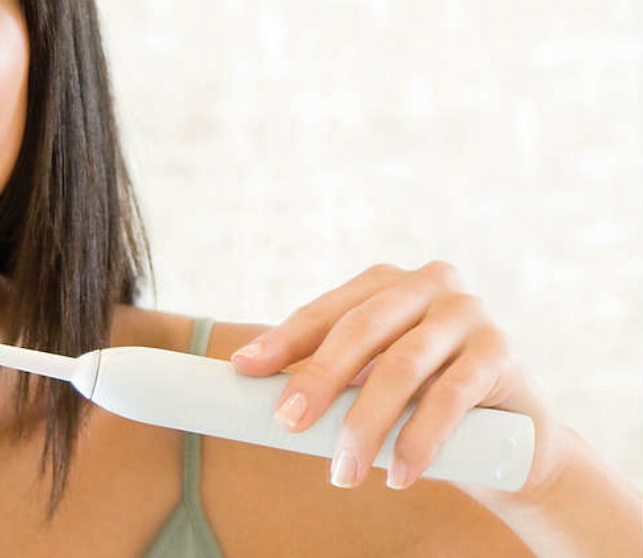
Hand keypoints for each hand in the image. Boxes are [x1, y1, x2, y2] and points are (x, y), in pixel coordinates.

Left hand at [229, 261, 566, 495]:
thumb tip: (248, 377)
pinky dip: (420, 438)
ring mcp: (470, 313)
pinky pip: (452, 395)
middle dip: (318, 379)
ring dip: (366, 424)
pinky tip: (399, 474)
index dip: (283, 340)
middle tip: (287, 425)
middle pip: (360, 330)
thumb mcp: (370, 381)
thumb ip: (325, 376)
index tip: (245, 369)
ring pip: (402, 366)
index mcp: (386, 284)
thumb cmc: (421, 401)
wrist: (513, 436)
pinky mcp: (501, 351)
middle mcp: (429, 284)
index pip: (325, 312)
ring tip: (343, 473)